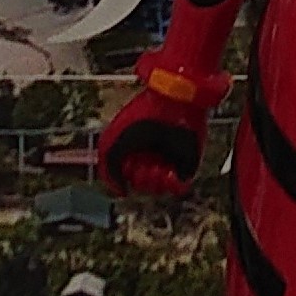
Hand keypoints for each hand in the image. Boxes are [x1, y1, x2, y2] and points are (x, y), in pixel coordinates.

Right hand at [99, 69, 218, 197]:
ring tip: (157, 168)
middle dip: (141, 180)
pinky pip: (179, 188)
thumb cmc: (141, 117)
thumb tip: (121, 192)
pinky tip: (168, 174)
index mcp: (133, 150)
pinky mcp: (187, 164)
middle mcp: (151, 156)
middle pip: (141, 186)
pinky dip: (172, 187)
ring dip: (155, 183)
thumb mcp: (111, 143)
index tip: (128, 163)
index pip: (126, 178)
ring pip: (158, 189)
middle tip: (144, 166)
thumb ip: (107, 170)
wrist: (173, 104)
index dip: (124, 176)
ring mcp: (170, 161)